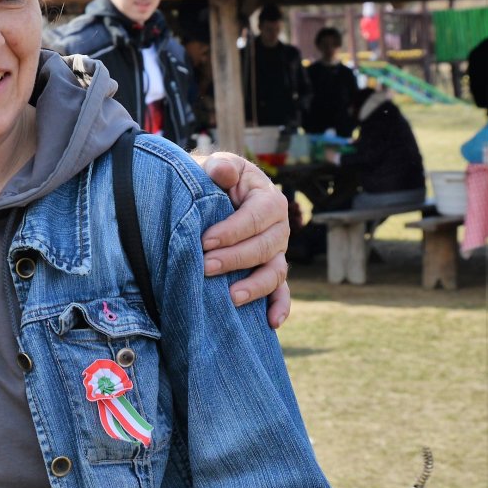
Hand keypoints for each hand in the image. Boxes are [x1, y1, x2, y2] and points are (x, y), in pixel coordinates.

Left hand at [197, 152, 290, 327]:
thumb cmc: (212, 180)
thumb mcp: (215, 165)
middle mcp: (278, 228)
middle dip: (235, 259)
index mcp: (268, 199)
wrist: (209, 194)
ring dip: (255, 286)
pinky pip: (281, 291)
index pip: (256, 217)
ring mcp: (277, 252)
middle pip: (264, 247)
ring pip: (275, 272)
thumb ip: (220, 167)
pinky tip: (271, 323)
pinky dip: (280, 307)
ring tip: (230, 297)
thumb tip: (222, 172)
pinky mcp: (270, 270)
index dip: (232, 230)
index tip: (205, 240)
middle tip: (205, 267)